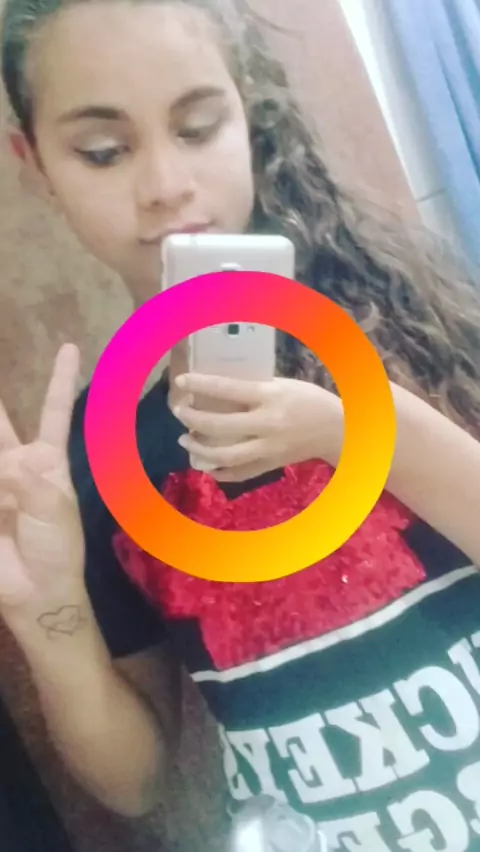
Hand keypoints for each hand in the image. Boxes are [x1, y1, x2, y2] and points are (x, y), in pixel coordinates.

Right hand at [0, 345, 84, 617]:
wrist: (38, 591)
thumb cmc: (57, 548)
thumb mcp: (55, 512)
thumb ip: (34, 484)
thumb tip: (13, 465)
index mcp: (47, 461)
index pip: (53, 412)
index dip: (59, 380)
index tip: (68, 348)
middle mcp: (17, 465)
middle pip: (1, 426)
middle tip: (0, 380)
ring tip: (8, 493)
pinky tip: (4, 505)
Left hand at [173, 373, 343, 482]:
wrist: (338, 430)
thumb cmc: (310, 401)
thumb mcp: (283, 385)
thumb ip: (254, 388)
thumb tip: (219, 389)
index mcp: (271, 398)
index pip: (227, 389)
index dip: (200, 385)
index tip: (181, 381)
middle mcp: (267, 425)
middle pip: (220, 425)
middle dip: (192, 419)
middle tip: (179, 412)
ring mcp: (268, 449)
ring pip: (225, 455)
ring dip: (199, 449)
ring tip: (185, 440)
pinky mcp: (270, 466)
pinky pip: (240, 474)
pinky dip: (219, 472)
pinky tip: (206, 466)